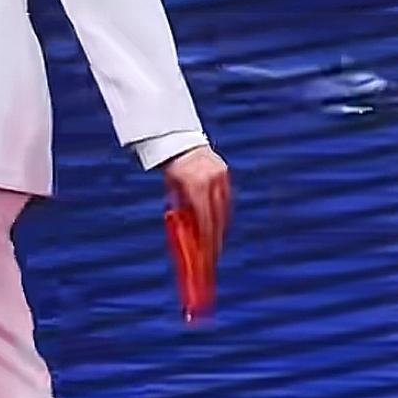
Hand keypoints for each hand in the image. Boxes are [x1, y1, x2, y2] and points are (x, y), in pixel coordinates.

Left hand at [163, 144, 231, 262]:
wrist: (179, 141)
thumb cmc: (171, 168)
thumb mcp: (172, 189)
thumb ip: (181, 207)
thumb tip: (189, 232)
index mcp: (195, 185)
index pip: (205, 218)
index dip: (208, 239)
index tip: (207, 255)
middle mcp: (211, 181)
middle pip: (218, 216)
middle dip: (216, 239)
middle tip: (213, 257)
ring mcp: (220, 176)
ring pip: (225, 209)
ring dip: (221, 229)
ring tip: (216, 246)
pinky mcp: (224, 173)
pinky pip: (226, 200)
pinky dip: (223, 214)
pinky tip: (220, 227)